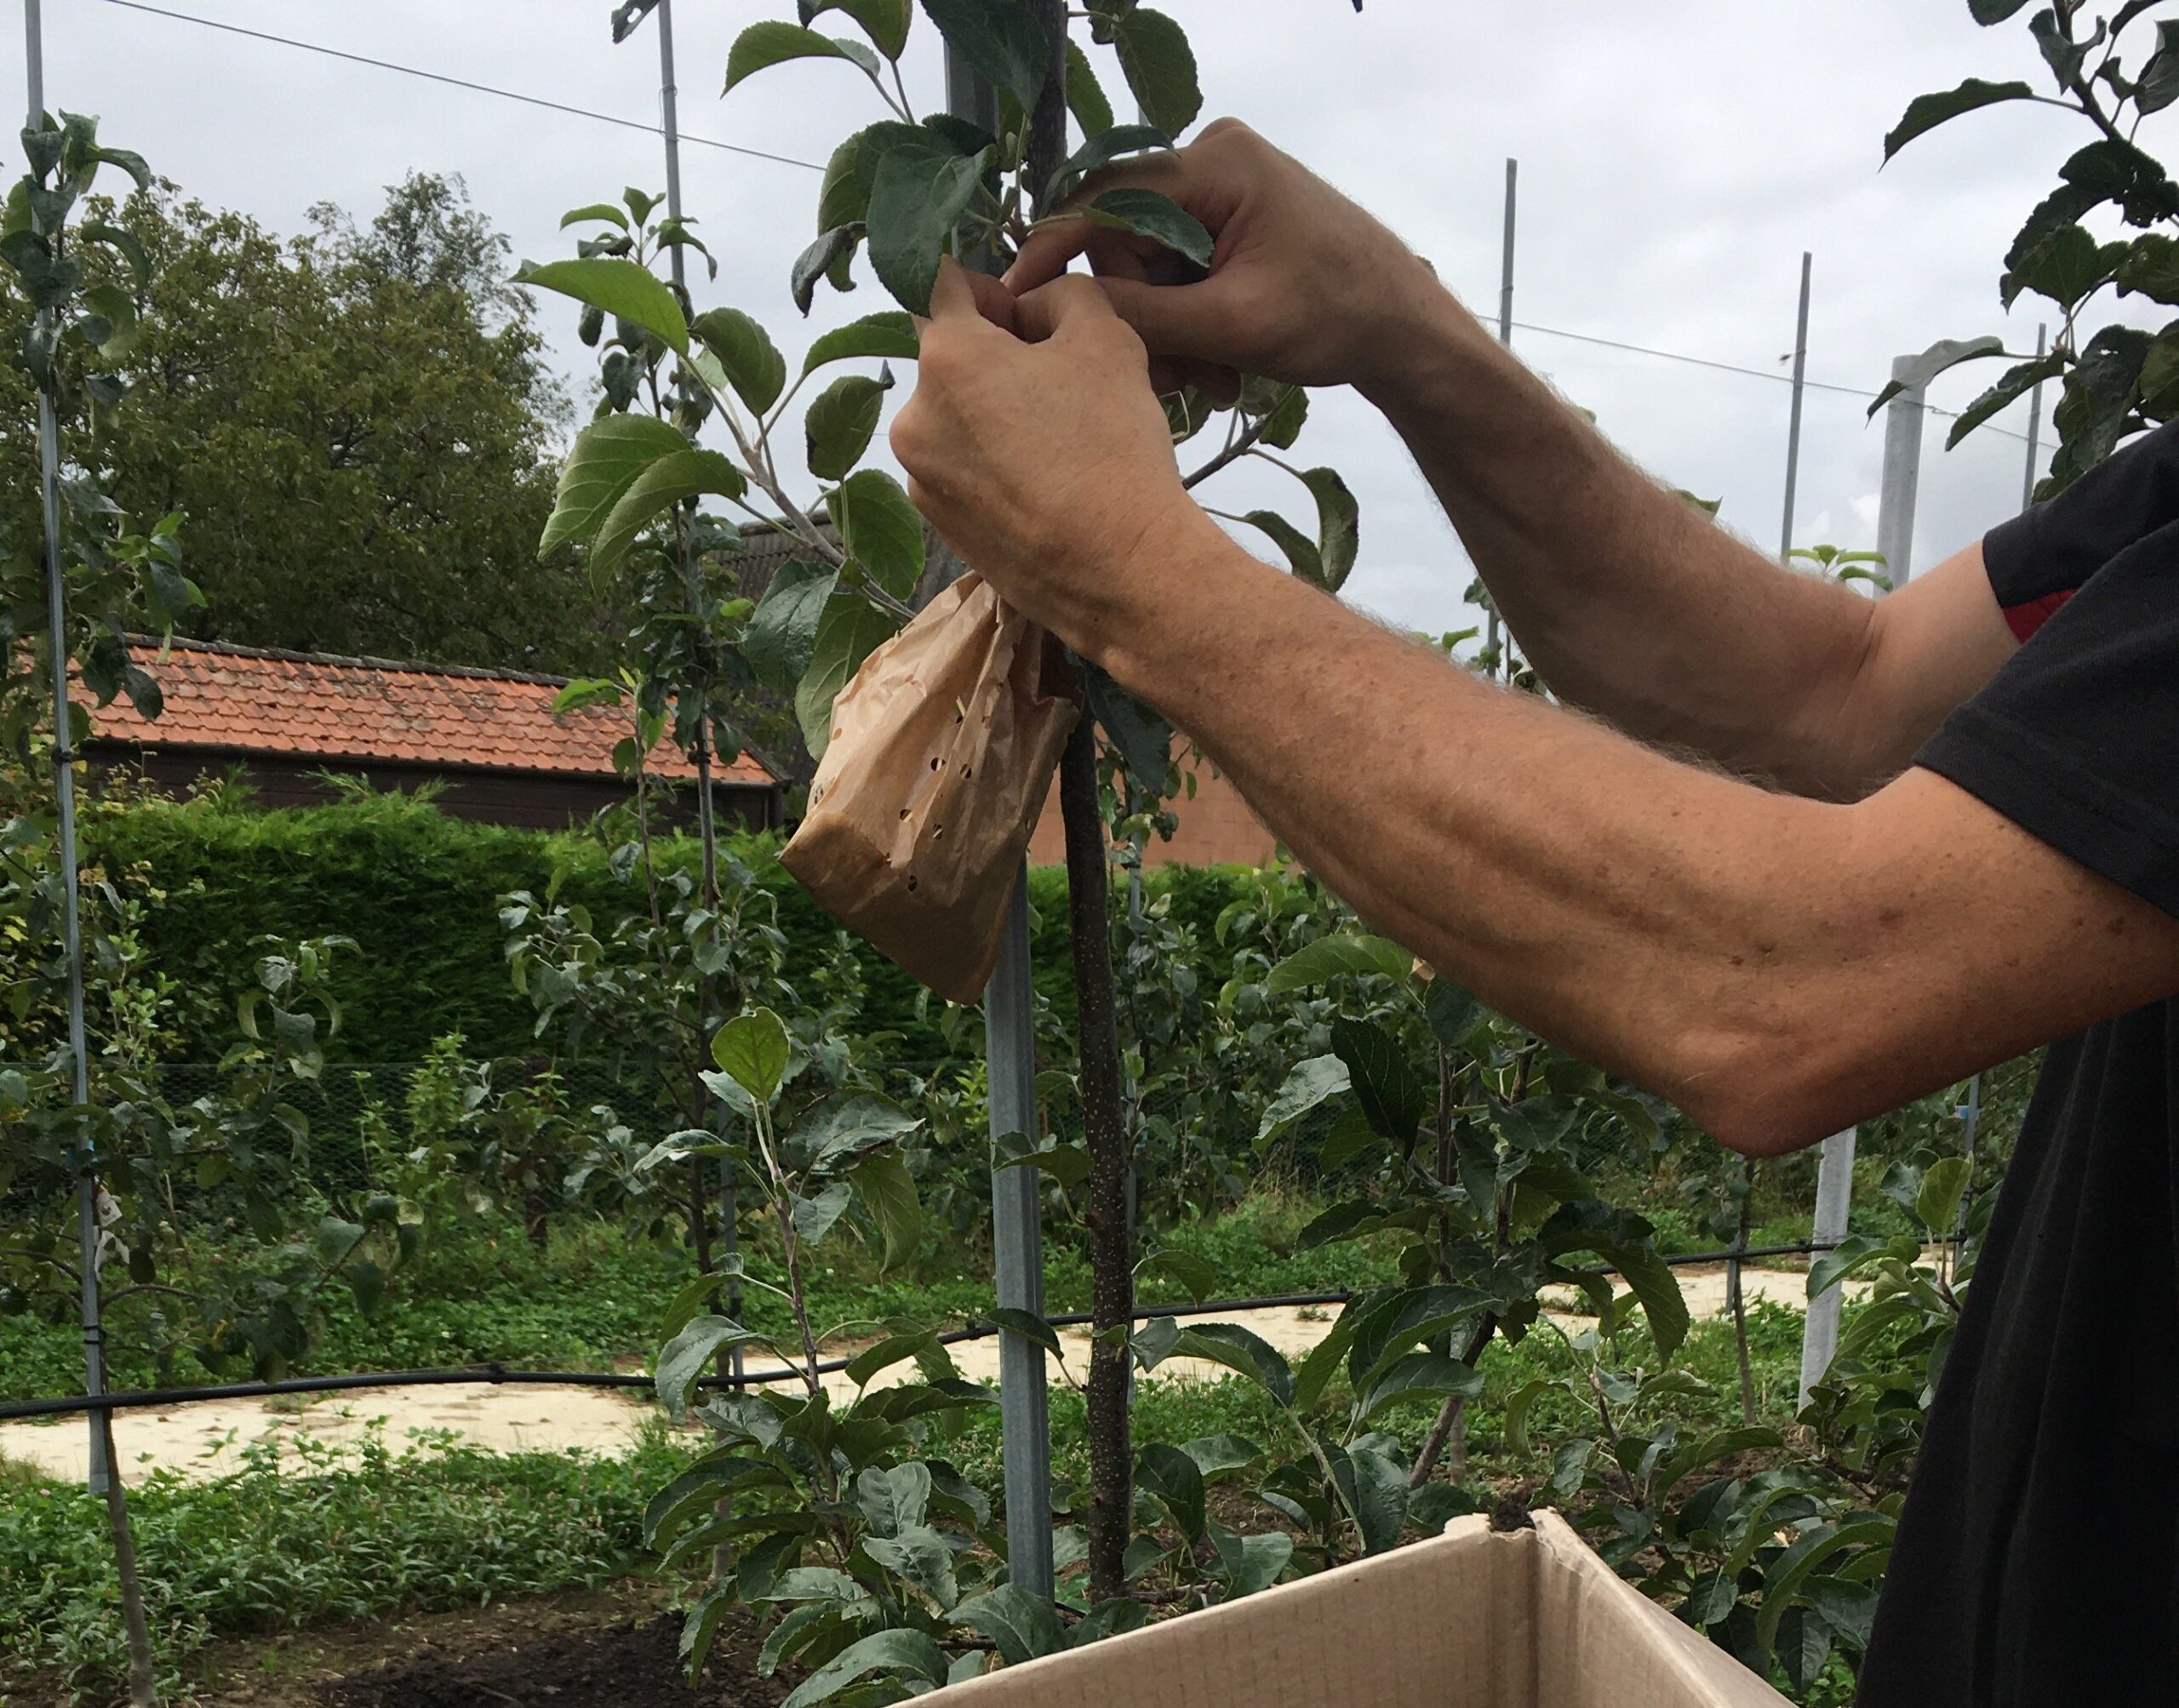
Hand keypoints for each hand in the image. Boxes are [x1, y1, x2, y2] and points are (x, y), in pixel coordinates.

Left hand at [890, 259, 1214, 651]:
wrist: (1122, 570)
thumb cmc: (1113, 445)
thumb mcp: (1108, 337)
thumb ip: (1063, 295)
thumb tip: (1032, 309)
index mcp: (945, 358)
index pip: (943, 283)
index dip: (992, 289)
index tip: (1031, 320)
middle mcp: (913, 418)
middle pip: (950, 360)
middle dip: (998, 359)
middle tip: (1062, 388)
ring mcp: (921, 479)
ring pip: (956, 420)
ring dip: (994, 416)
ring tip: (1057, 447)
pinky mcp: (939, 528)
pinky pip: (962, 473)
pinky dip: (993, 467)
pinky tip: (1045, 489)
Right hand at [1005, 119, 1455, 398]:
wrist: (1403, 325)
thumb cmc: (1337, 317)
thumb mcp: (1231, 326)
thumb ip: (1142, 314)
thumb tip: (1058, 305)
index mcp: (1216, 164)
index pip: (1104, 199)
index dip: (1055, 251)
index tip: (1017, 301)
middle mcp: (1213, 157)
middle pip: (1128, 239)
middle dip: (1142, 314)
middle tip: (1176, 379)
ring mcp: (1224, 184)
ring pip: (1152, 261)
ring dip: (1169, 328)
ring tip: (1211, 379)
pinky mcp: (1232, 213)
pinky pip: (1181, 264)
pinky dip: (1191, 317)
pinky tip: (1218, 360)